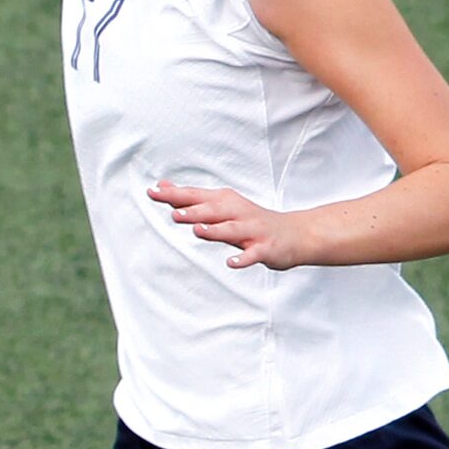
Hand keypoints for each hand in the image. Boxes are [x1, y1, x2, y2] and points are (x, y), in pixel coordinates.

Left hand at [149, 182, 313, 269]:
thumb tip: (162, 187)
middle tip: (174, 213)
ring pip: (232, 229)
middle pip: (214, 210)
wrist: (295, 234)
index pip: (197, 196)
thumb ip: (191, 199)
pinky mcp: (265, 248)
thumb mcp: (221, 207)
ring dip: (216, 230)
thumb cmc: (250, 221)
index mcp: (226, 202)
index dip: (175, 195)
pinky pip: (253, 254)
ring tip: (198, 231)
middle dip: (194, 211)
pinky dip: (243, 258)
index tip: (153, 192)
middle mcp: (238, 213)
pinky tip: (231, 262)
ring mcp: (253, 231)